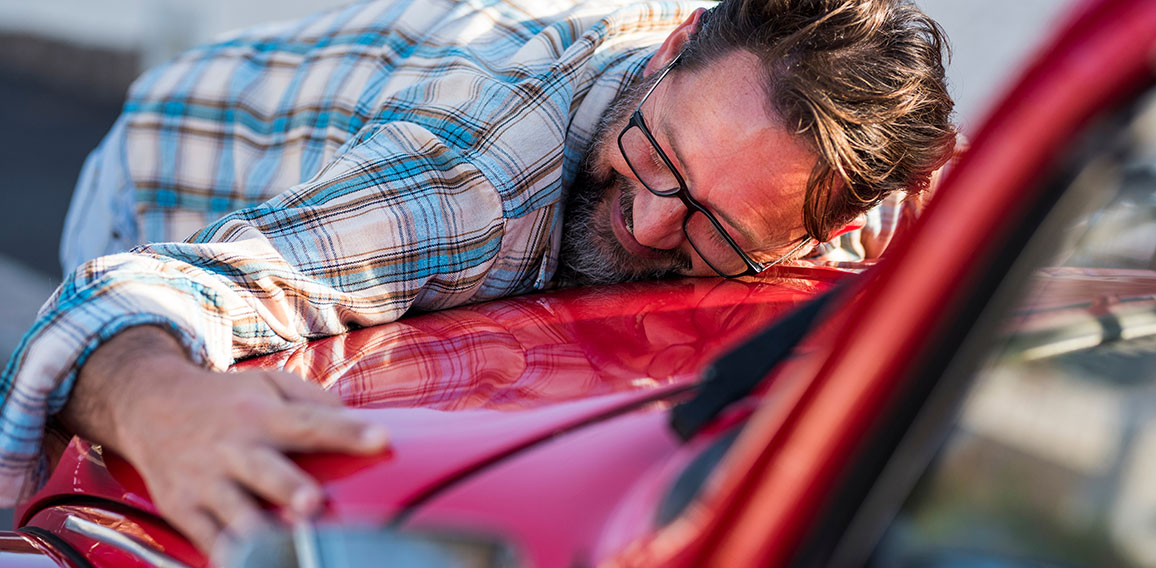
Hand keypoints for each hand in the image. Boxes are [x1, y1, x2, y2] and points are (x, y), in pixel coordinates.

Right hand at [57, 326, 389, 553]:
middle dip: (289, 489)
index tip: (381, 439)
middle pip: (267, 471)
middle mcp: (234, 448)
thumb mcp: (269, 384)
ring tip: (282, 545)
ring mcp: (206, 481)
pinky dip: (226, 553)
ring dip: (257, 530)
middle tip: (313, 503)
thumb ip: (315, 401)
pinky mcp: (183, 507)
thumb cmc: (226, 399)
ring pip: (234, 511)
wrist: (149, 404)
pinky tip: (246, 563)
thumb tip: (360, 420)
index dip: (348, 431)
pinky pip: (207, 537)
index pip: (311, 422)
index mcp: (262, 414)